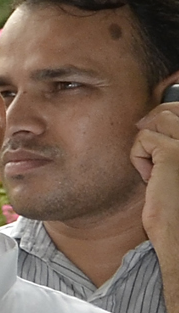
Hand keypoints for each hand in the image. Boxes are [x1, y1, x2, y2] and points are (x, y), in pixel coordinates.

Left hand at [134, 101, 178, 275]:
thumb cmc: (175, 202)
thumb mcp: (173, 165)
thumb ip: (169, 139)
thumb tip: (147, 117)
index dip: (163, 121)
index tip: (159, 152)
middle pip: (168, 110)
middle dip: (152, 131)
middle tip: (152, 162)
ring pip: (155, 119)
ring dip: (146, 146)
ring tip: (155, 172)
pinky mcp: (175, 153)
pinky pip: (143, 138)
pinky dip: (138, 158)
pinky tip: (150, 179)